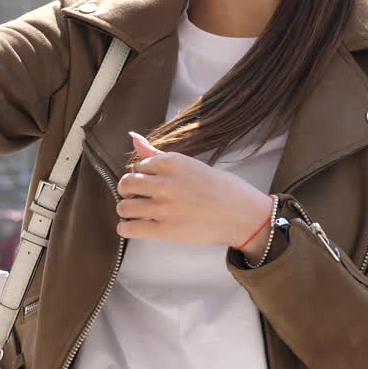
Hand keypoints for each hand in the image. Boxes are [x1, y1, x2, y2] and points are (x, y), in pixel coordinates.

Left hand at [116, 132, 274, 252]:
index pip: (138, 165)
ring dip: (127, 209)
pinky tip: (134, 226)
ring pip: (124, 206)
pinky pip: (129, 228)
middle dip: (129, 190)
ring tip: (138, 212)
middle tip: (140, 197)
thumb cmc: (224, 189)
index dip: (143, 175)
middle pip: (126, 184)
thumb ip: (159, 156)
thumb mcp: (192, 165)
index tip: (152, 182)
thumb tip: (134, 138)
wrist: (244, 215)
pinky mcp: (165, 230)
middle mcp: (164, 182)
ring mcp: (163, 207)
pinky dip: (125, 228)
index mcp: (172, 162)